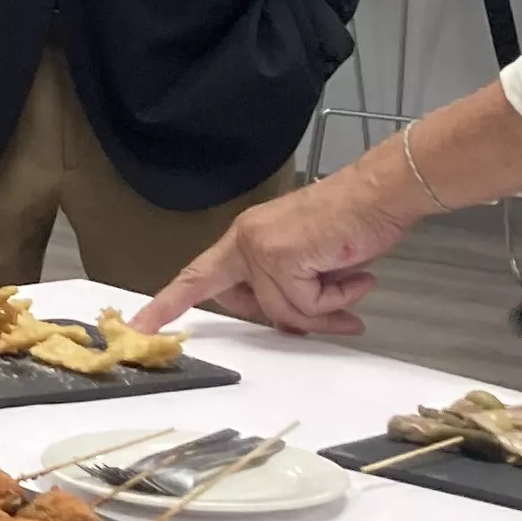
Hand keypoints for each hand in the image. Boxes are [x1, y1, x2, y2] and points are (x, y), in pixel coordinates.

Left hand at [137, 163, 423, 338]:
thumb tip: (288, 320)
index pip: (197, 275)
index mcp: (245, 239)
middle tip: (337, 315)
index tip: (141, 326)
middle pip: (250, 306)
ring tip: (353, 281)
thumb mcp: (309, 259)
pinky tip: (356, 273)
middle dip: (295, 316)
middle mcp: (245, 242)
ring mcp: (261, 249)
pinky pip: (307, 305)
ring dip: (327, 308)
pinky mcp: (283, 258)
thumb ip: (286, 285)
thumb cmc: (352, 222)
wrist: (380, 194)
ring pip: (284, 311)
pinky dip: (338, 298)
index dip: (169, 303)